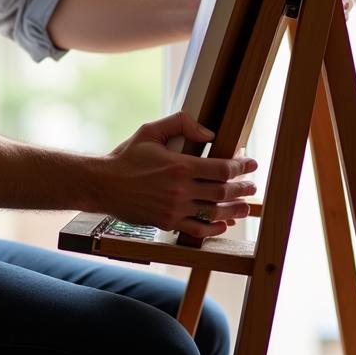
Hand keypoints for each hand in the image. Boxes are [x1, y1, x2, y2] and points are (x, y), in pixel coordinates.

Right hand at [97, 111, 257, 238]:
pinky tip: (222, 224)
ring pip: (214, 212)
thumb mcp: (150, 131)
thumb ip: (180, 124)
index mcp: (179, 165)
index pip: (221, 168)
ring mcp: (174, 209)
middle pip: (222, 191)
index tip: (251, 163)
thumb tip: (209, 133)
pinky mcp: (167, 222)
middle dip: (242, 188)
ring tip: (245, 208)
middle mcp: (180, 190)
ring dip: (234, 210)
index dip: (241, 166)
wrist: (102, 185)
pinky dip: (213, 228)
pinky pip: (197, 230)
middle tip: (252, 186)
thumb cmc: (126, 156)